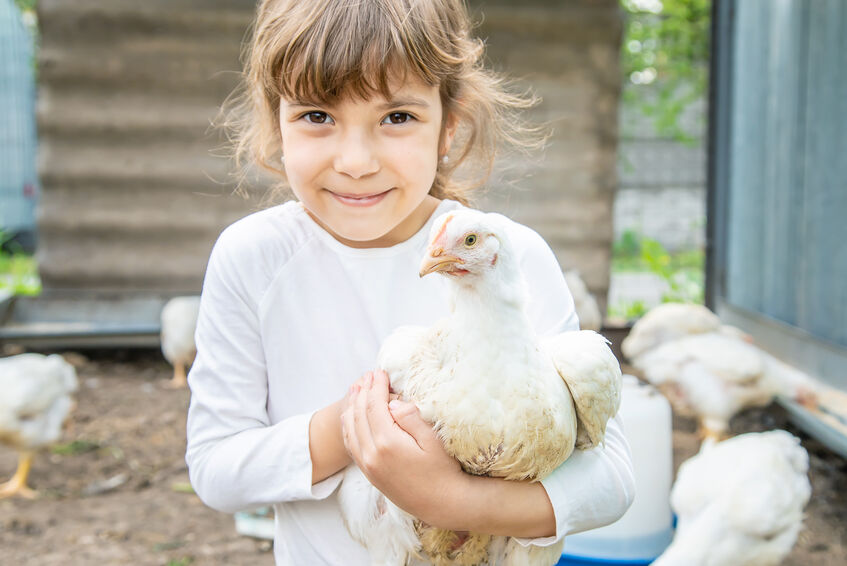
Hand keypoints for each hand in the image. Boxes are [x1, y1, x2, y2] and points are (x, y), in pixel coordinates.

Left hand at [341, 369, 464, 523]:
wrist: (442, 504)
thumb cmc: (443, 470)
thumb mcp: (434, 440)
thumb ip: (411, 418)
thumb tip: (392, 403)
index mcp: (387, 443)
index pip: (374, 406)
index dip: (376, 386)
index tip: (380, 372)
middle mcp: (371, 455)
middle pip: (358, 415)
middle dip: (362, 392)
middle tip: (368, 375)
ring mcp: (367, 466)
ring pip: (350, 429)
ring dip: (352, 406)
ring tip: (357, 389)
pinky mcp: (369, 474)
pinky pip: (350, 445)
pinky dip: (348, 426)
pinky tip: (352, 416)